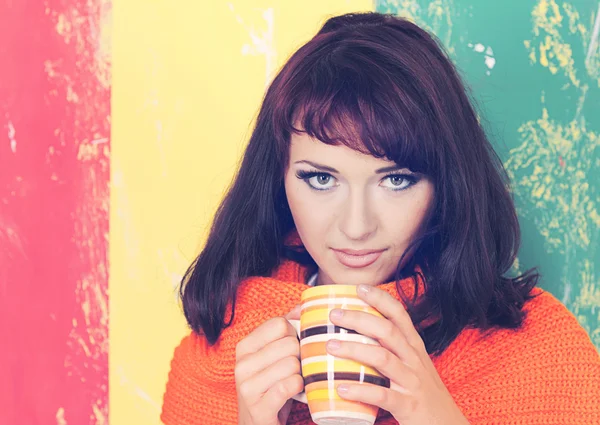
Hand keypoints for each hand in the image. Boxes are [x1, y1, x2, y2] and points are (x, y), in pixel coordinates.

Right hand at [235, 304, 302, 424]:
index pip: (280, 323)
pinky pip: (290, 385)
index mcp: (244, 346)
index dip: (294, 335)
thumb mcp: (273, 356)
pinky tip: (294, 392)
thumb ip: (286, 328)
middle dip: (300, 356)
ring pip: (292, 364)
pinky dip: (298, 388)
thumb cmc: (270, 386)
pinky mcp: (259, 408)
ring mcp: (247, 387)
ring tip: (293, 381)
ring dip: (300, 374)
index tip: (291, 349)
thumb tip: (303, 306)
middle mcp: (241, 365)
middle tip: (295, 368)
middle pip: (289, 343)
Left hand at [325, 285, 469, 424]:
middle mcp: (414, 360)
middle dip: (359, 319)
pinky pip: (382, 395)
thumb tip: (356, 338)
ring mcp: (412, 382)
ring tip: (330, 345)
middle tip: (334, 314)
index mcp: (414, 348)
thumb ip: (391, 351)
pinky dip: (360, 390)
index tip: (359, 288)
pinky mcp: (408, 406)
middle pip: (388, 331)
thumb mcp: (412, 367)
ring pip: (383, 358)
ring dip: (354, 349)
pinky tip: (341, 387)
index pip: (400, 315)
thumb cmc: (423, 395)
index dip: (381, 299)